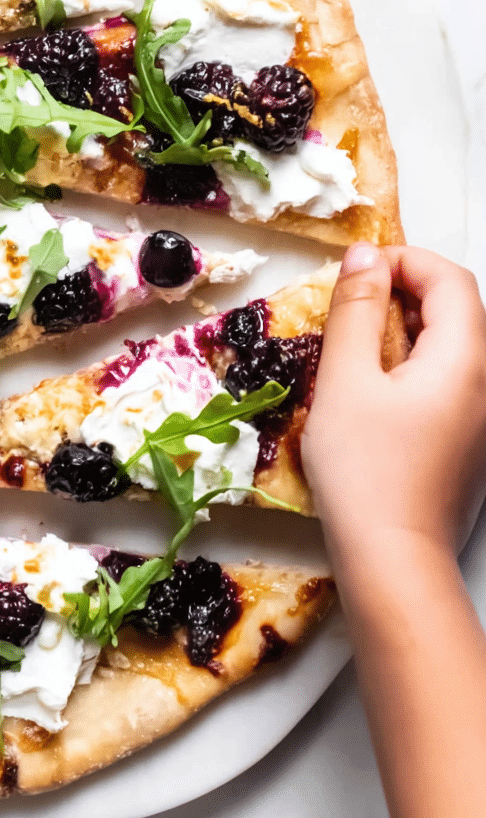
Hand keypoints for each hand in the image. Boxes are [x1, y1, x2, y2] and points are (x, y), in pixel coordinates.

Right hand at [302, 244, 485, 556]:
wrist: (393, 560)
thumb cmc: (365, 470)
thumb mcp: (345, 379)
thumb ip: (356, 310)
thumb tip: (364, 256)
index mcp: (466, 358)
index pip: (450, 278)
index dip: (403, 260)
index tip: (355, 273)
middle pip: (455, 310)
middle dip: (400, 294)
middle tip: (346, 312)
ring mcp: (482, 417)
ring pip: (449, 347)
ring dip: (401, 333)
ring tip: (352, 356)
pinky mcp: (469, 443)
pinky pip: (446, 383)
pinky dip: (410, 370)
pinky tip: (372, 399)